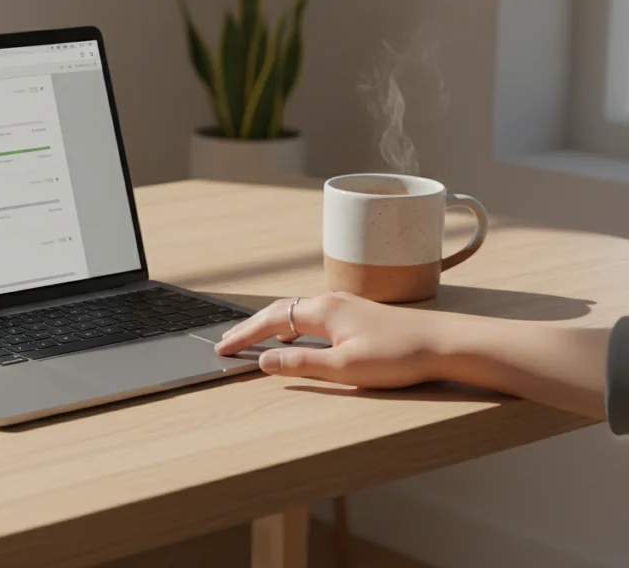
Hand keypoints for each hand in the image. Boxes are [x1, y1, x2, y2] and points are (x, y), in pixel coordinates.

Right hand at [213, 292, 451, 387]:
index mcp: (322, 311)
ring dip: (271, 323)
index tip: (222, 348)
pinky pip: (313, 314)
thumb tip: (264, 360)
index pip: (270, 321)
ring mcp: (346, 305)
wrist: (445, 344)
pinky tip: (297, 335)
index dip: (244, 336)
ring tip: (254, 337)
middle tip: (229, 342)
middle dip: (251, 326)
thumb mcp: (343, 367)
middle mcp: (330, 301)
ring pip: (296, 310)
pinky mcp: (359, 314)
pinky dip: (292, 324)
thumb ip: (300, 364)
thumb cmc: (398, 357)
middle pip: (279, 310)